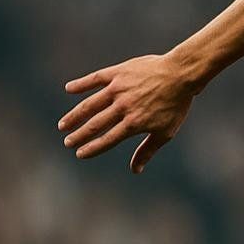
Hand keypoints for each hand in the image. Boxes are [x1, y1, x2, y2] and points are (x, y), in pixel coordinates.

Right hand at [58, 53, 199, 172]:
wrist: (180, 74)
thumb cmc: (175, 105)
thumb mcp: (165, 132)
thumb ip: (147, 150)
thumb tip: (135, 170)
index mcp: (134, 123)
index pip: (108, 139)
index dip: (92, 148)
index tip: (79, 153)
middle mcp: (123, 107)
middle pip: (96, 124)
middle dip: (79, 134)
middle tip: (67, 142)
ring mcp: (119, 89)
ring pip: (90, 104)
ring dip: (75, 115)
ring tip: (63, 124)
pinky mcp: (118, 73)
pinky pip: (95, 79)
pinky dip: (81, 84)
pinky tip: (69, 88)